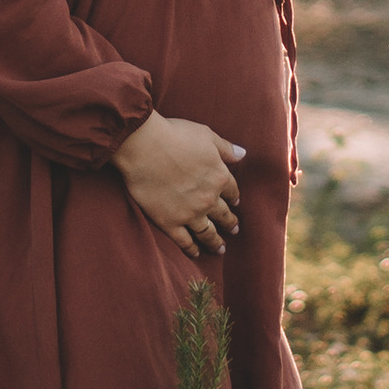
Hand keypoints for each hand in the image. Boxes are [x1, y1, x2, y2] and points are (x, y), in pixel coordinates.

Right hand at [116, 111, 244, 259]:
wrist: (146, 148)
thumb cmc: (175, 135)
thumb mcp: (206, 136)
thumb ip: (226, 148)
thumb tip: (243, 154)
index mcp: (219, 177)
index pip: (232, 191)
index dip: (234, 198)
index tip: (235, 203)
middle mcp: (208, 199)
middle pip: (223, 215)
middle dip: (230, 223)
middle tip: (234, 230)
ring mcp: (190, 213)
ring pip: (207, 232)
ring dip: (215, 241)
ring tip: (220, 249)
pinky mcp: (170, 222)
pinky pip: (184, 241)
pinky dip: (191, 248)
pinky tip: (196, 253)